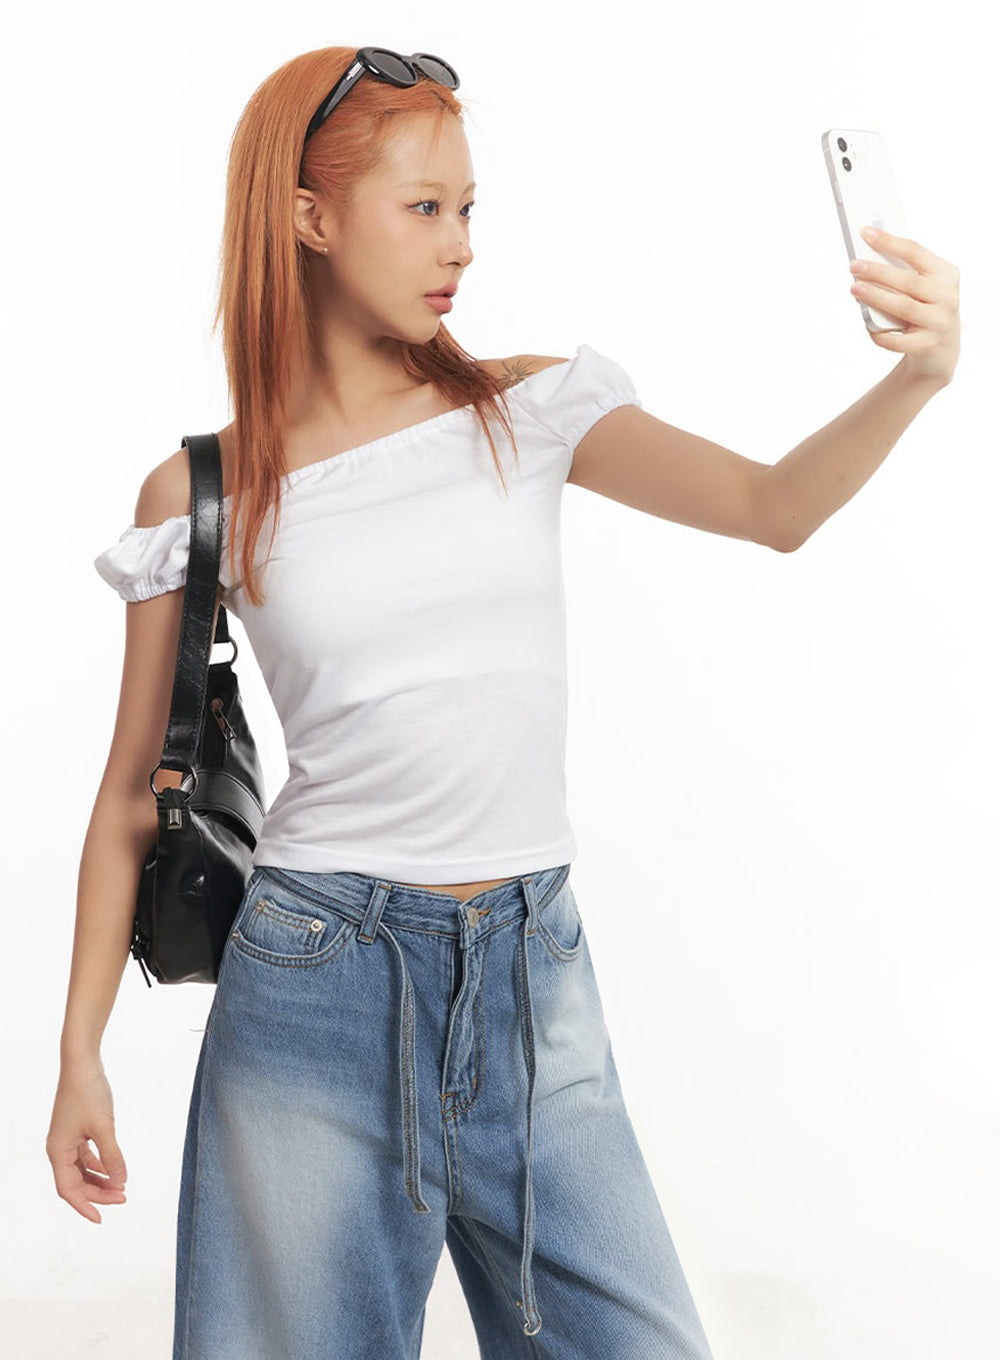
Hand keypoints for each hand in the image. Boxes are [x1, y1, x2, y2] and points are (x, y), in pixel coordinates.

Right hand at [46, 1064, 128, 1222]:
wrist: (82, 1063)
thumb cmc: (89, 1093)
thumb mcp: (104, 1127)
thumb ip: (113, 1157)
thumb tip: (120, 1182)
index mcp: (58, 1152)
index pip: (69, 1190)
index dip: (85, 1206)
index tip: (101, 1219)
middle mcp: (59, 1148)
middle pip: (76, 1182)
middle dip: (99, 1192)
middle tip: (124, 1197)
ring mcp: (67, 1139)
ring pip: (82, 1170)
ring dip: (100, 1179)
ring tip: (122, 1187)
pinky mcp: (76, 1129)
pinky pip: (86, 1156)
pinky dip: (99, 1164)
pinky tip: (114, 1168)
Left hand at [849, 226, 959, 384]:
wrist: (941, 352)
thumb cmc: (924, 310)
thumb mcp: (923, 288)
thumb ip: (903, 274)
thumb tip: (867, 260)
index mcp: (946, 274)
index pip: (915, 252)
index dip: (889, 242)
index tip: (865, 233)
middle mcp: (947, 296)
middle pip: (908, 280)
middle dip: (878, 271)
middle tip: (854, 265)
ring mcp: (939, 322)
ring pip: (903, 306)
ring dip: (876, 296)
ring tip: (854, 288)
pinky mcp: (928, 345)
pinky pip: (898, 339)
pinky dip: (880, 333)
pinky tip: (868, 326)